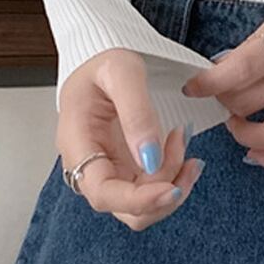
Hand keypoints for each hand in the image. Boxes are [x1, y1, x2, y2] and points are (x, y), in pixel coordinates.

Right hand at [58, 48, 205, 230]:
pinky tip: (184, 152)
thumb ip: (137, 113)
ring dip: (172, 185)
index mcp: (78, 142)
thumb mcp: (122, 72)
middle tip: (185, 152)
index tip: (172, 188)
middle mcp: (89, 164)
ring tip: (185, 143)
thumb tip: (151, 159)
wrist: (102, 54)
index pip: (103, 193)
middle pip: (125, 209)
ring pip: (141, 205)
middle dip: (163, 191)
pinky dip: (172, 177)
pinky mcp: (125, 166)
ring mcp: (108, 168)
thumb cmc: (104, 58)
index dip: (138, 200)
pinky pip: (150, 188)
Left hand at [181, 0, 263, 168]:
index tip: (194, 87)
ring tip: (235, 122)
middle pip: (253, 99)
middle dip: (224, 102)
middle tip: (218, 95)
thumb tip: (219, 73)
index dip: (213, 81)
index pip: (246, 64)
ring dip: (242, 133)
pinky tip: (254, 151)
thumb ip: (255, 44)